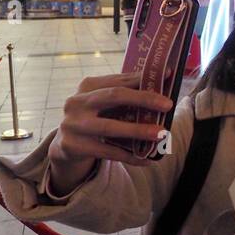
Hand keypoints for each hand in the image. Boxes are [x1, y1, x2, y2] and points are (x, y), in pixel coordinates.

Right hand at [46, 72, 173, 190]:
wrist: (66, 145)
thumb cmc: (94, 119)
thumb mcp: (104, 104)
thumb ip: (127, 94)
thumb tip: (163, 82)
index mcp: (87, 86)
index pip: (119, 79)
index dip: (143, 78)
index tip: (168, 75)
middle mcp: (77, 102)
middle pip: (114, 96)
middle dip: (143, 99)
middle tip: (167, 104)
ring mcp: (73, 124)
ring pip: (110, 127)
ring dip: (138, 130)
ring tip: (160, 134)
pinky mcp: (72, 146)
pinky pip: (107, 152)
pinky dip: (128, 156)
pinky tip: (146, 159)